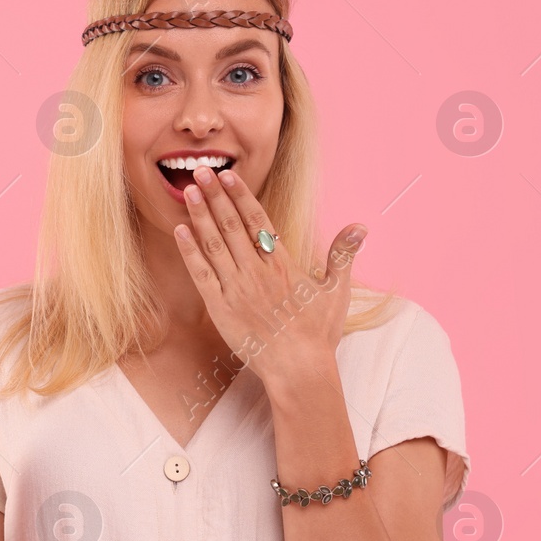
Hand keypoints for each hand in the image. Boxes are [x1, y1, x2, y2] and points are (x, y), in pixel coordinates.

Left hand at [174, 166, 365, 385]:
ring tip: (188, 191)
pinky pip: (201, 274)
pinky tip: (180, 231)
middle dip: (215, 196)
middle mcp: (257, 271)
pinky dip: (190, 251)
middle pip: (232, 225)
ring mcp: (236, 288)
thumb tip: (361, 226)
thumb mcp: (336, 291)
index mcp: (282, 264)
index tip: (228, 175)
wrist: (298, 369)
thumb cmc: (318, 333)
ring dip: (200, 216)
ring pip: (214, 244)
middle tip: (199, 171)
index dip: (242, 195)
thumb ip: (343, 255)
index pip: (258, 220)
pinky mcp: (220, 308)